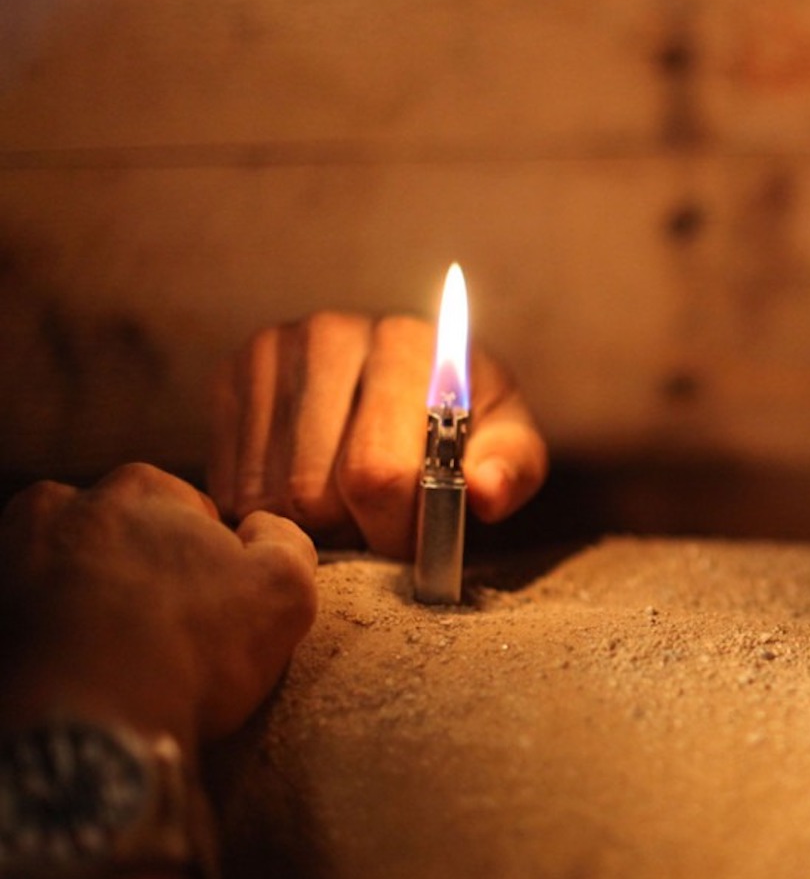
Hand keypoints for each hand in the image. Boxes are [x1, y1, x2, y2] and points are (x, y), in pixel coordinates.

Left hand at [0, 465, 317, 747]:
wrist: (79, 736)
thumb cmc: (188, 657)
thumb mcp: (283, 593)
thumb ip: (286, 540)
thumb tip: (260, 525)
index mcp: (140, 488)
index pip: (189, 515)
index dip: (210, 565)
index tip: (210, 613)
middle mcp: (60, 505)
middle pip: (118, 538)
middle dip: (138, 574)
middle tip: (157, 637)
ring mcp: (5, 555)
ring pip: (62, 570)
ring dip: (82, 597)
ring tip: (105, 657)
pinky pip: (18, 608)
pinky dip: (39, 629)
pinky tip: (66, 667)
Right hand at [208, 312, 547, 555]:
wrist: (414, 383)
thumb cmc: (465, 427)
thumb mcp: (507, 444)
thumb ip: (510, 469)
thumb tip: (483, 492)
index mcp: (409, 342)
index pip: (378, 472)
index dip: (395, 531)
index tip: (414, 545)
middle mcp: (331, 333)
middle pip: (313, 489)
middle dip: (352, 533)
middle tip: (378, 532)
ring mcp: (273, 351)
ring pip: (268, 495)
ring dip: (310, 527)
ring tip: (348, 510)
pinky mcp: (230, 377)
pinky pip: (232, 485)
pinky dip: (271, 512)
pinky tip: (308, 495)